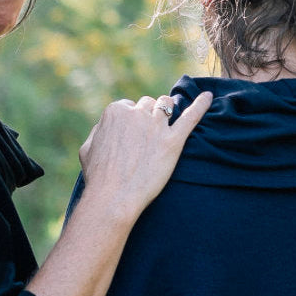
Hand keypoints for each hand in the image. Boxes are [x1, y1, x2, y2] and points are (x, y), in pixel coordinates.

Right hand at [78, 90, 213, 222]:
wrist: (113, 198)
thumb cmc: (99, 178)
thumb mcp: (87, 148)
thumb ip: (98, 131)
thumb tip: (105, 127)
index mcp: (115, 111)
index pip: (128, 106)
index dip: (131, 122)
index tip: (132, 136)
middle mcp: (136, 113)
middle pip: (148, 104)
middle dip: (148, 116)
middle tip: (147, 137)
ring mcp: (156, 126)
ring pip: (166, 105)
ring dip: (167, 111)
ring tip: (167, 124)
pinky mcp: (173, 140)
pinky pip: (191, 117)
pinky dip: (201, 105)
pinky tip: (208, 97)